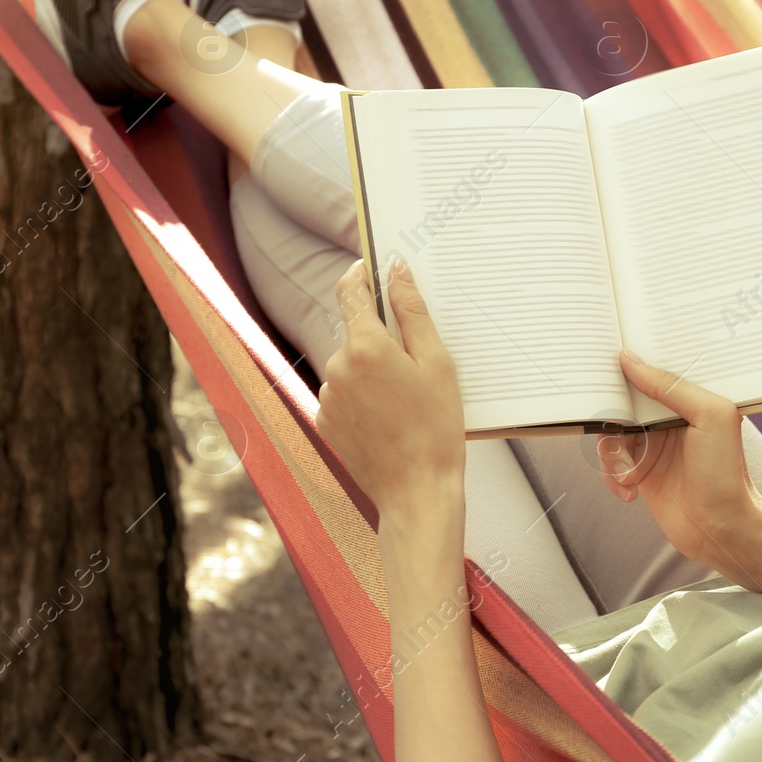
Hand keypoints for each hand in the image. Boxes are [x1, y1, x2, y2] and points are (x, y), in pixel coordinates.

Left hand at [316, 260, 465, 526]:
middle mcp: (337, 366)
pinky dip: (363, 395)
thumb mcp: (436, 363)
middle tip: (416, 361)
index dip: (362, 274)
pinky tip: (390, 416)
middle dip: (382, 336)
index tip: (375, 269)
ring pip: (350, 364)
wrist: (416, 492)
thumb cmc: (435, 429)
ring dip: (372, 369)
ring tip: (406, 399)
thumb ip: (413, 312)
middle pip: (356, 331)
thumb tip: (397, 272)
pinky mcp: (325, 420)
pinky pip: (344, 392)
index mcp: (365, 346)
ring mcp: (328, 395)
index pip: (350, 291)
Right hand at [598, 350, 760, 566]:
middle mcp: (666, 419)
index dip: (626, 366)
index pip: (650, 371)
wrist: (723, 530)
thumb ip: (671, 386)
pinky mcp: (639, 471)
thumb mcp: (710, 417)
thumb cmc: (726, 474)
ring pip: (610, 433)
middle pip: (622, 401)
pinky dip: (611, 475)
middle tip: (612, 428)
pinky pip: (609, 463)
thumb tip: (630, 361)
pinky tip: (630, 491)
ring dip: (610, 453)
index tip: (605, 364)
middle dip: (609, 413)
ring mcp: (651, 445)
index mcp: (687, 399)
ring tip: (627, 472)